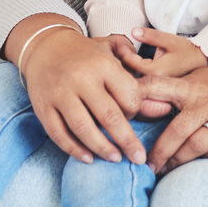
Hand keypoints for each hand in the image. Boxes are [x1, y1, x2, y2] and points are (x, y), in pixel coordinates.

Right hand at [16, 25, 146, 163]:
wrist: (46, 47)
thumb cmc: (86, 56)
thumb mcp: (112, 58)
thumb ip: (135, 82)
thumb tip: (164, 108)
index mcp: (103, 65)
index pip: (128, 96)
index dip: (135, 112)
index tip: (134, 118)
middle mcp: (81, 79)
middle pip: (109, 116)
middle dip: (127, 141)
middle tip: (139, 158)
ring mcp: (60, 93)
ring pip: (83, 128)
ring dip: (102, 148)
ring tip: (116, 159)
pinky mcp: (43, 106)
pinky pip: (59, 133)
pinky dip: (74, 149)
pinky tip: (88, 158)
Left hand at [111, 28, 207, 78]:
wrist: (201, 61)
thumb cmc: (187, 51)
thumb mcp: (169, 39)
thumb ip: (150, 36)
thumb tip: (133, 31)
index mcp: (156, 71)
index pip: (131, 62)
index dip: (122, 50)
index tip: (116, 40)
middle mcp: (154, 82)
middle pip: (128, 74)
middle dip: (119, 59)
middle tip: (112, 46)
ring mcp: (155, 87)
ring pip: (132, 79)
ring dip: (123, 66)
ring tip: (117, 53)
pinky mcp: (156, 88)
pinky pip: (138, 81)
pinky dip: (131, 71)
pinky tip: (128, 62)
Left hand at [138, 65, 207, 173]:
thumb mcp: (199, 79)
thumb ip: (173, 90)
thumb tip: (139, 103)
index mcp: (193, 87)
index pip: (157, 88)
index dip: (137, 101)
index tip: (122, 118)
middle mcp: (207, 103)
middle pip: (175, 131)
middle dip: (158, 152)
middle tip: (146, 164)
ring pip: (195, 147)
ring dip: (177, 161)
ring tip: (165, 169)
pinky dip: (203, 161)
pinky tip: (193, 165)